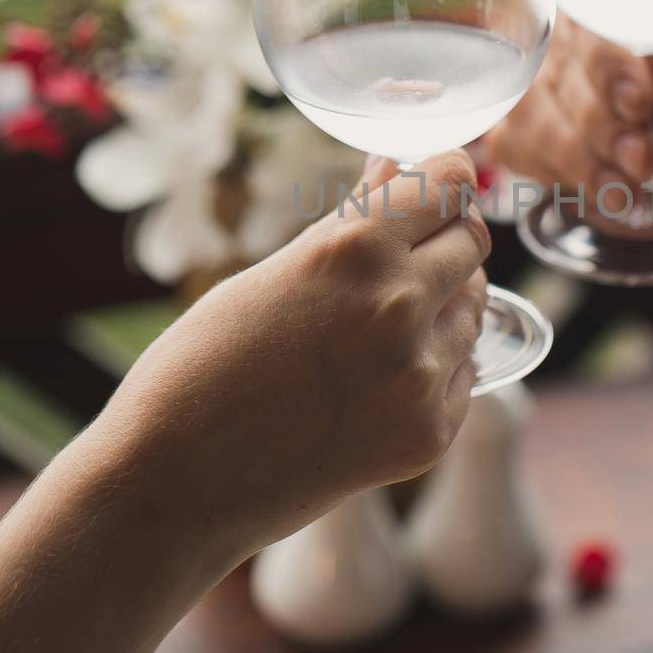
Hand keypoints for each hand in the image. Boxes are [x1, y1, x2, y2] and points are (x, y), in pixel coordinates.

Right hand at [93, 150, 488, 562]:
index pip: (451, 182)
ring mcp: (420, 375)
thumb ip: (348, 222)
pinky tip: (375, 383)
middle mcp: (399, 305)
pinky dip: (435, 368)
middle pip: (472, 243)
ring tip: (374, 331)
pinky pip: (462, 373)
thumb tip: (396, 169)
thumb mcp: (270, 275)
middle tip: (407, 256)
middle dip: (446, 238)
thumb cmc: (204, 366)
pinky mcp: (430, 432)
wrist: (179, 483)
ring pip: (474, 308)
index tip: (440, 181)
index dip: (447, 176)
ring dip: (442, 305)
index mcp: (353, 250)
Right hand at [487, 0, 652, 205]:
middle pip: (553, 87)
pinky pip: (528, 162)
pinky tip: (608, 199)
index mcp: (611, 1)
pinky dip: (560, 183)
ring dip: (574, 166)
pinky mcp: (553, 146)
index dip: (609, 72)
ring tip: (624, 195)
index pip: (592, 34)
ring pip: (528, 129)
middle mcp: (571, 44)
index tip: (640, 103)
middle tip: (645, 162)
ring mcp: (554, 96)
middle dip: (599, 132)